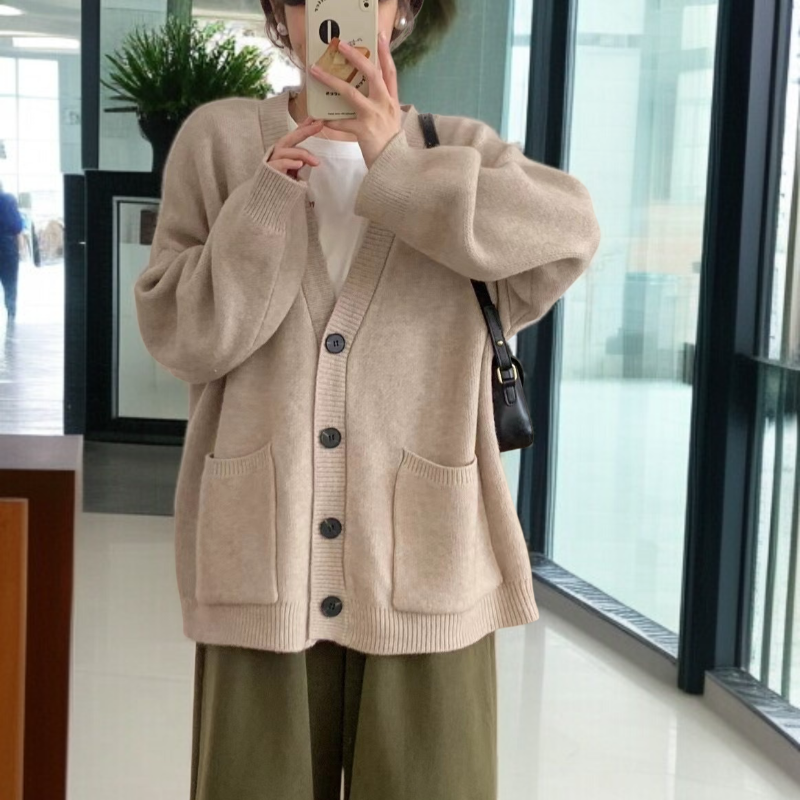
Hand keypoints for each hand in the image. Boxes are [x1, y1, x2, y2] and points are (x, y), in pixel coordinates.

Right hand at [267, 117, 324, 179]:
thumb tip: (315, 159)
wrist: (267, 200)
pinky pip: (281, 163)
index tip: (316, 119)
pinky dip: (290, 163)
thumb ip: (302, 162)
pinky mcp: (270, 170)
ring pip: (287, 151)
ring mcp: (272, 160)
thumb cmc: (282, 185)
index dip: (304, 126)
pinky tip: (299, 164)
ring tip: (315, 162)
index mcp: (284, 151)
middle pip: (290, 138)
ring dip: (302, 154)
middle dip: (305, 130)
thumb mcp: (295, 171)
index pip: (295, 136)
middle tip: (319, 125)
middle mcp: (277, 153)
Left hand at [308, 32, 401, 167]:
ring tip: (316, 71)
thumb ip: (381, 106)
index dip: (385, 53)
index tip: (380, 36)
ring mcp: (374, 116)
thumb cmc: (390, 144)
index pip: (390, 72)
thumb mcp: (391, 121)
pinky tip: (320, 120)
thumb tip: (365, 95)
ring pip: (351, 93)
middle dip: (356, 57)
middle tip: (341, 44)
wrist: (395, 166)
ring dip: (331, 81)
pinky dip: (330, 121)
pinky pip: (341, 123)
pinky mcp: (363, 130)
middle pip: (372, 73)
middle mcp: (384, 104)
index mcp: (392, 101)